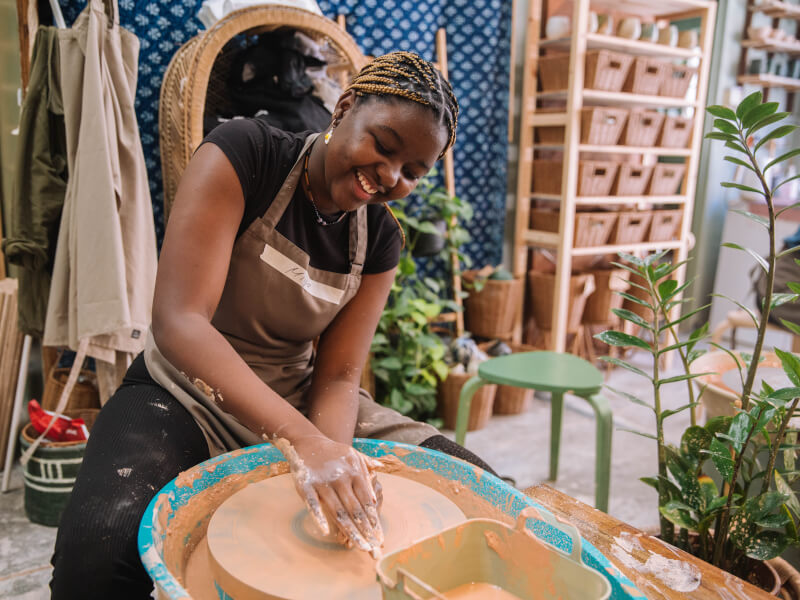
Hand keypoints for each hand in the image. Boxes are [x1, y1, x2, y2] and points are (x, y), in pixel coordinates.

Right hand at [272, 436, 383, 555]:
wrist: (308, 441)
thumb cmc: (334, 453)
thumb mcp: (354, 454)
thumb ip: (368, 465)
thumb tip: (380, 472)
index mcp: (355, 471)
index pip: (367, 500)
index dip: (373, 520)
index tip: (379, 537)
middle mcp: (341, 477)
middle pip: (355, 509)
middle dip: (365, 531)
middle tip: (373, 549)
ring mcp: (322, 481)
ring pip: (337, 511)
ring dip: (350, 531)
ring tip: (360, 547)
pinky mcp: (305, 484)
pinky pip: (312, 503)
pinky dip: (318, 517)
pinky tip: (326, 532)